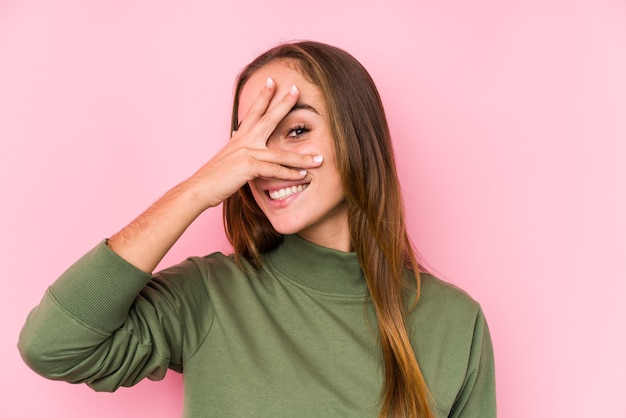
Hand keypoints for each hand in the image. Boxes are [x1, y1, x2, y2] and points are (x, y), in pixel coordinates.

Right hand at [184, 77, 322, 209]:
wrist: (200, 188)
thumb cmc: (213, 176)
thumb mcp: (227, 157)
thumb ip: (237, 146)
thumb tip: (236, 133)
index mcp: (240, 137)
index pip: (253, 111)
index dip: (263, 96)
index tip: (272, 81)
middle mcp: (244, 141)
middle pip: (268, 118)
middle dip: (284, 104)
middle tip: (297, 90)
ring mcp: (247, 153)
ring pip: (281, 153)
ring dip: (303, 158)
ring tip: (320, 159)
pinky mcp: (248, 167)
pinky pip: (274, 170)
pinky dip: (290, 174)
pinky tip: (303, 175)